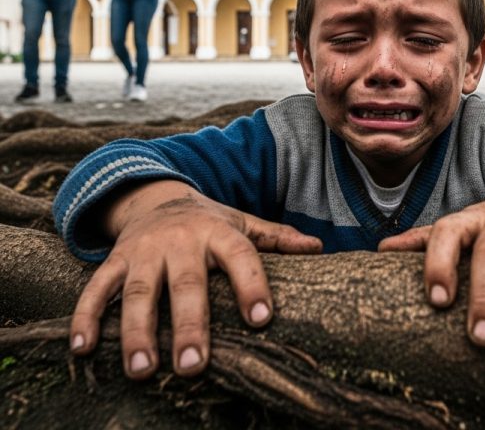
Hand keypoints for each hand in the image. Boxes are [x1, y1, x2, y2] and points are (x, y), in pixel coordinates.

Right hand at [69, 181, 322, 378]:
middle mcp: (181, 240)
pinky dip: (85, 316)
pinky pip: (96, 287)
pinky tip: (82, 349)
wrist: (157, 196)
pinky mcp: (115, 259)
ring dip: (137, 331)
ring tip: (143, 370)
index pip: (241, 256)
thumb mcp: (242, 223)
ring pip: (138, 290)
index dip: (252, 284)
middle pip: (187, 283)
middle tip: (194, 366)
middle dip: (190, 324)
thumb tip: (319, 250)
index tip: (262, 319)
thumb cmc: (209, 221)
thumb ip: (276, 237)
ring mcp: (144, 250)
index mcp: (219, 232)